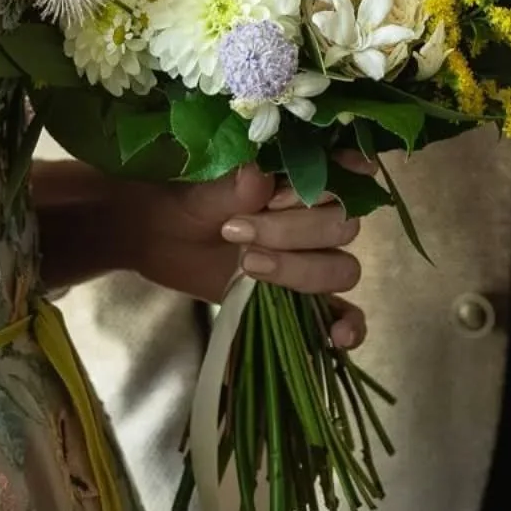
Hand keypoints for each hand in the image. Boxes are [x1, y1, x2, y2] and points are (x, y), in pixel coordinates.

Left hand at [119, 163, 368, 349]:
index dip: (328, 185)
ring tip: (249, 266)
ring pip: (342, 268)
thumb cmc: (183, 206)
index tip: (278, 196)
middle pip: (342, 226)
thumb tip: (259, 174)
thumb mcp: (199, 196)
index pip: (350, 174)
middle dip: (293, 232)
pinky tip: (337, 336)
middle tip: (236, 231)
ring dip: (301, 271)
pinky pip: (344, 313)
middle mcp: (319, 215)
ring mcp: (315, 258)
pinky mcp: (303, 297)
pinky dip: (348, 325)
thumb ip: (231, 189)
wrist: (159, 242)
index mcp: (303, 178)